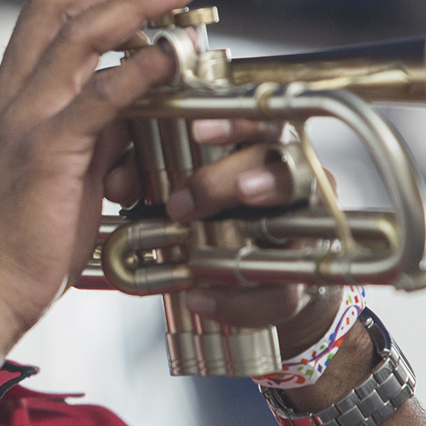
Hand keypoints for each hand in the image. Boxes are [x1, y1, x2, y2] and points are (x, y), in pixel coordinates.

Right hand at [0, 0, 196, 345]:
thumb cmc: (14, 246)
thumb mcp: (60, 174)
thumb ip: (92, 135)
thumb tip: (135, 114)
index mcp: (10, 100)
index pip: (45, 14)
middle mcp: (13, 98)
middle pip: (57, 3)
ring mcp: (28, 121)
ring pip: (79, 33)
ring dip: (139, 6)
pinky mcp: (49, 152)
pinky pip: (99, 96)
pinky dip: (141, 68)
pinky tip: (171, 57)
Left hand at [103, 117, 339, 349]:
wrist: (264, 282)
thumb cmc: (222, 221)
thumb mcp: (189, 191)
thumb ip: (152, 177)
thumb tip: (118, 181)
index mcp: (269, 151)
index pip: (264, 124)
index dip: (236, 124)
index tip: (197, 132)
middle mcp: (298, 186)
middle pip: (281, 169)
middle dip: (229, 182)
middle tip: (182, 203)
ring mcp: (307, 235)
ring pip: (296, 228)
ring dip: (242, 249)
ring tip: (204, 250)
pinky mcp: (302, 285)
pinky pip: (278, 295)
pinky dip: (234, 301)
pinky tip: (197, 299)